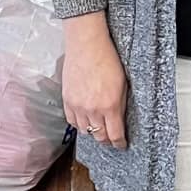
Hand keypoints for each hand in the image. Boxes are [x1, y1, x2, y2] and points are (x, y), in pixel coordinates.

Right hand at [62, 15, 127, 148]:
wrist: (87, 46)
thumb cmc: (107, 60)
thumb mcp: (123, 84)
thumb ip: (120, 105)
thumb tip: (119, 120)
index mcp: (110, 106)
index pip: (114, 135)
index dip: (119, 143)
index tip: (121, 144)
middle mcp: (92, 109)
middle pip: (99, 136)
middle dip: (107, 139)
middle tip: (111, 138)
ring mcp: (78, 106)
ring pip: (85, 131)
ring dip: (93, 132)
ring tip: (99, 129)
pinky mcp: (67, 100)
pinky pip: (72, 121)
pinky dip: (79, 124)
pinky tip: (85, 121)